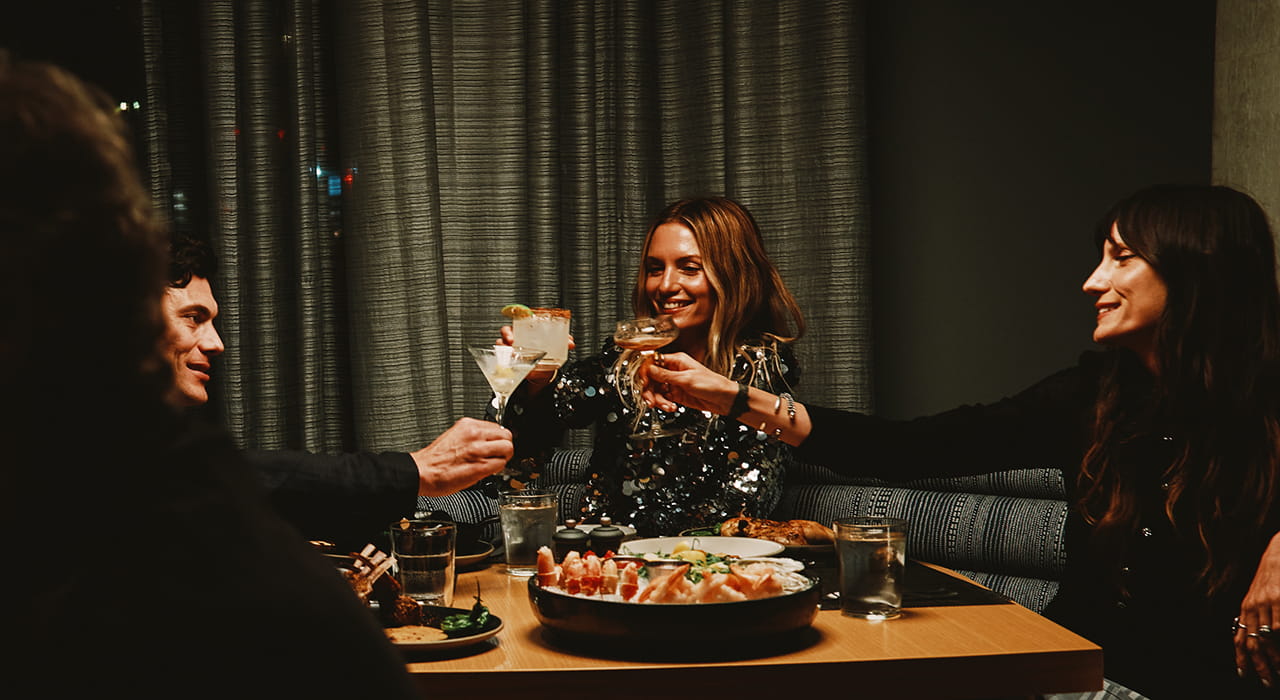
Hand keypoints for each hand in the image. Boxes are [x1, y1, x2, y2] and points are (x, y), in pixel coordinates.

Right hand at [409, 417, 513, 495]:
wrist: (422, 472)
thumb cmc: (435, 459)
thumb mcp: (455, 436)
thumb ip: (473, 436)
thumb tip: (487, 440)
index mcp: (468, 425)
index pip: (497, 426)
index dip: (498, 438)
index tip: (494, 444)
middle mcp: (474, 434)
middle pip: (506, 435)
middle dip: (504, 446)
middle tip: (498, 454)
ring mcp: (478, 450)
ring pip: (508, 448)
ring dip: (504, 457)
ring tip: (494, 462)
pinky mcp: (480, 466)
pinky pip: (501, 464)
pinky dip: (498, 468)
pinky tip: (489, 470)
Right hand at [496, 326, 575, 390]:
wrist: (541, 371)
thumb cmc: (545, 353)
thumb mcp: (555, 347)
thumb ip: (563, 343)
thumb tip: (571, 343)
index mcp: (526, 330)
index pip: (518, 320)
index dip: (518, 317)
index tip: (520, 319)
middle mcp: (516, 338)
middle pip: (505, 331)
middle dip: (507, 335)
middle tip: (512, 340)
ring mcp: (510, 349)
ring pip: (501, 345)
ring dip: (503, 349)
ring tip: (510, 354)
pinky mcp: (509, 362)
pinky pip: (502, 361)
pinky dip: (504, 362)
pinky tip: (510, 365)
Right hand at [643, 351, 737, 414]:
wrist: (724, 399)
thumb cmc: (712, 384)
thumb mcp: (686, 379)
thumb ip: (666, 375)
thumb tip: (649, 369)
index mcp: (677, 361)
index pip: (653, 363)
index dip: (646, 373)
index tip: (643, 382)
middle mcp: (673, 371)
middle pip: (652, 379)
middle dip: (650, 390)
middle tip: (651, 400)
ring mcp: (674, 383)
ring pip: (656, 390)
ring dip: (658, 400)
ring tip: (666, 406)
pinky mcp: (677, 394)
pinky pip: (663, 399)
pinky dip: (664, 404)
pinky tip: (671, 407)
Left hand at [1236, 532, 1279, 687]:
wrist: (1279, 552)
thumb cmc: (1272, 575)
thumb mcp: (1258, 594)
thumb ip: (1256, 614)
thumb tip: (1255, 635)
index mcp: (1246, 607)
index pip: (1240, 637)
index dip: (1241, 657)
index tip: (1243, 673)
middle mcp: (1253, 606)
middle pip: (1253, 642)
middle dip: (1259, 665)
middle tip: (1266, 681)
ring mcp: (1268, 603)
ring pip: (1269, 638)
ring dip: (1275, 659)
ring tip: (1278, 673)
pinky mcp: (1279, 599)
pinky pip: (1279, 627)